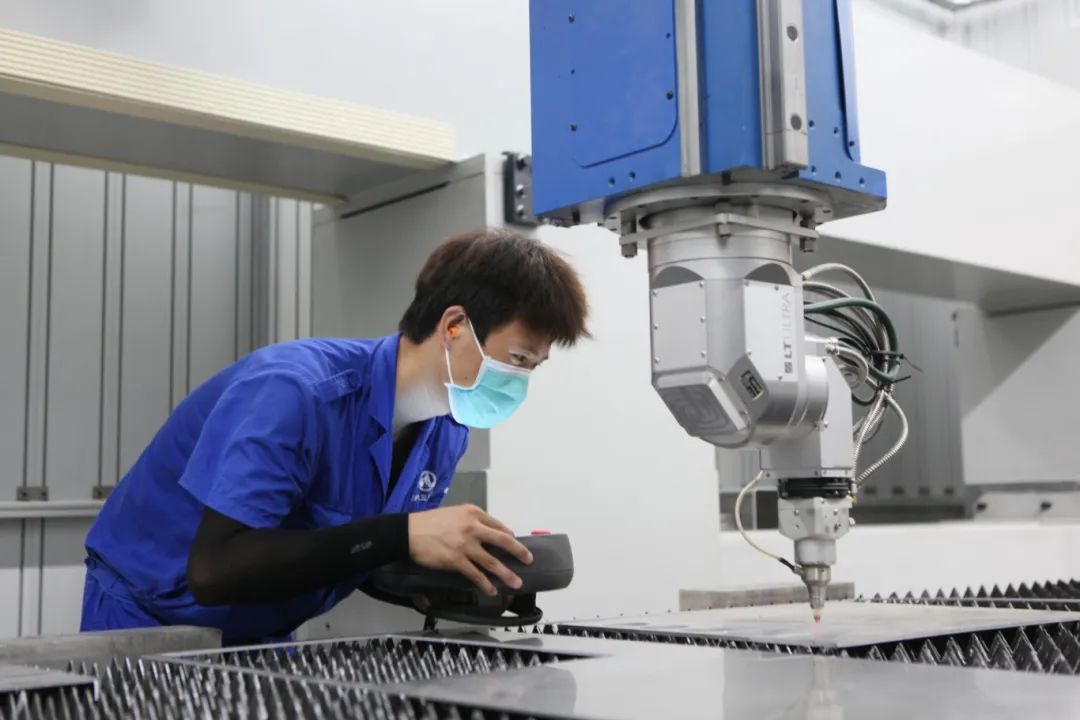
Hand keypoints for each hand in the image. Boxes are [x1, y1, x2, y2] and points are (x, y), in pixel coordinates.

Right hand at [407, 504, 532, 596]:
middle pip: (503, 541)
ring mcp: (466, 545)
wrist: (408, 532)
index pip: (498, 525)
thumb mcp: (454, 513)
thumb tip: (486, 533)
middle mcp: (473, 527)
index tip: (515, 544)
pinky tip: (492, 591)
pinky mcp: (456, 561)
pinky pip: (476, 575)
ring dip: (506, 574)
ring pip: (492, 562)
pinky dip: (486, 584)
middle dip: (519, 552)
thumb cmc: (430, 522)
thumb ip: (471, 521)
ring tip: (516, 583)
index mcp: (473, 513)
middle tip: (528, 560)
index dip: (510, 536)